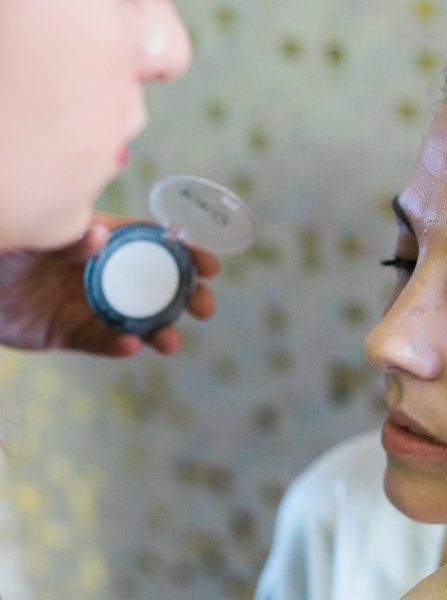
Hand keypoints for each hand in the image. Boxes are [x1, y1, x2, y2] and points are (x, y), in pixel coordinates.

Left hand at [0, 212, 218, 355]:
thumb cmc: (5, 246)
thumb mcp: (37, 235)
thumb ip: (68, 238)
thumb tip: (99, 237)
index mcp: (103, 241)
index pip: (154, 244)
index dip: (186, 254)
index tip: (210, 266)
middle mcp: (105, 273)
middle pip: (157, 285)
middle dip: (187, 297)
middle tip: (205, 308)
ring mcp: (90, 305)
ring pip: (137, 320)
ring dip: (160, 331)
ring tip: (170, 343)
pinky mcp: (70, 333)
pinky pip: (99, 342)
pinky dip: (116, 345)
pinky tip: (129, 346)